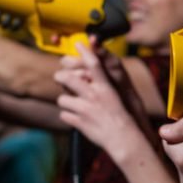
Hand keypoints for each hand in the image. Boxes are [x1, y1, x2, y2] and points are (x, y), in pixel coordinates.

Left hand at [54, 43, 150, 159]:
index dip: (85, 51)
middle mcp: (94, 95)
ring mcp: (85, 109)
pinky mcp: (78, 122)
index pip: (94, 64)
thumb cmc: (118, 116)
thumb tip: (84, 76)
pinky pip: (64, 115)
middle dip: (61, 77)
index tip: (78, 44)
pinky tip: (76, 118)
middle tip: (59, 78)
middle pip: (68, 78)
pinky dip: (68, 117)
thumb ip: (99, 85)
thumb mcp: (113, 96)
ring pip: (62, 99)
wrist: (122, 138)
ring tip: (73, 106)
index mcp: (105, 87)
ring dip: (66, 102)